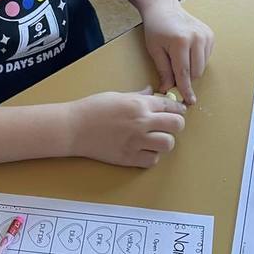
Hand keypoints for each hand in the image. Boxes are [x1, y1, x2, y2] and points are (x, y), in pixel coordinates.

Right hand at [72, 90, 186, 167]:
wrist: (73, 128)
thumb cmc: (92, 108)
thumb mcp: (117, 95)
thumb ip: (138, 96)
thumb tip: (151, 93)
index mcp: (139, 104)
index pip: (170, 106)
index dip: (178, 108)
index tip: (179, 111)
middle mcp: (141, 122)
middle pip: (176, 125)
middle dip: (176, 125)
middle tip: (169, 126)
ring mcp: (136, 142)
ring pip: (168, 144)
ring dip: (164, 141)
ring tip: (155, 139)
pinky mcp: (128, 158)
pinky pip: (152, 160)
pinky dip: (151, 156)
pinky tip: (143, 150)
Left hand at [141, 0, 214, 105]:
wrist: (164, 8)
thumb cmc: (156, 29)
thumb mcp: (155, 50)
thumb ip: (163, 70)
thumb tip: (167, 89)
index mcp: (180, 42)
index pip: (184, 72)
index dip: (185, 89)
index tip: (189, 101)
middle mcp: (196, 38)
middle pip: (196, 72)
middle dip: (186, 77)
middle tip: (173, 73)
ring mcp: (205, 35)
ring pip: (202, 66)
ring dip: (192, 69)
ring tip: (179, 57)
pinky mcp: (210, 35)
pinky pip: (206, 57)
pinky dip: (197, 59)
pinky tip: (187, 50)